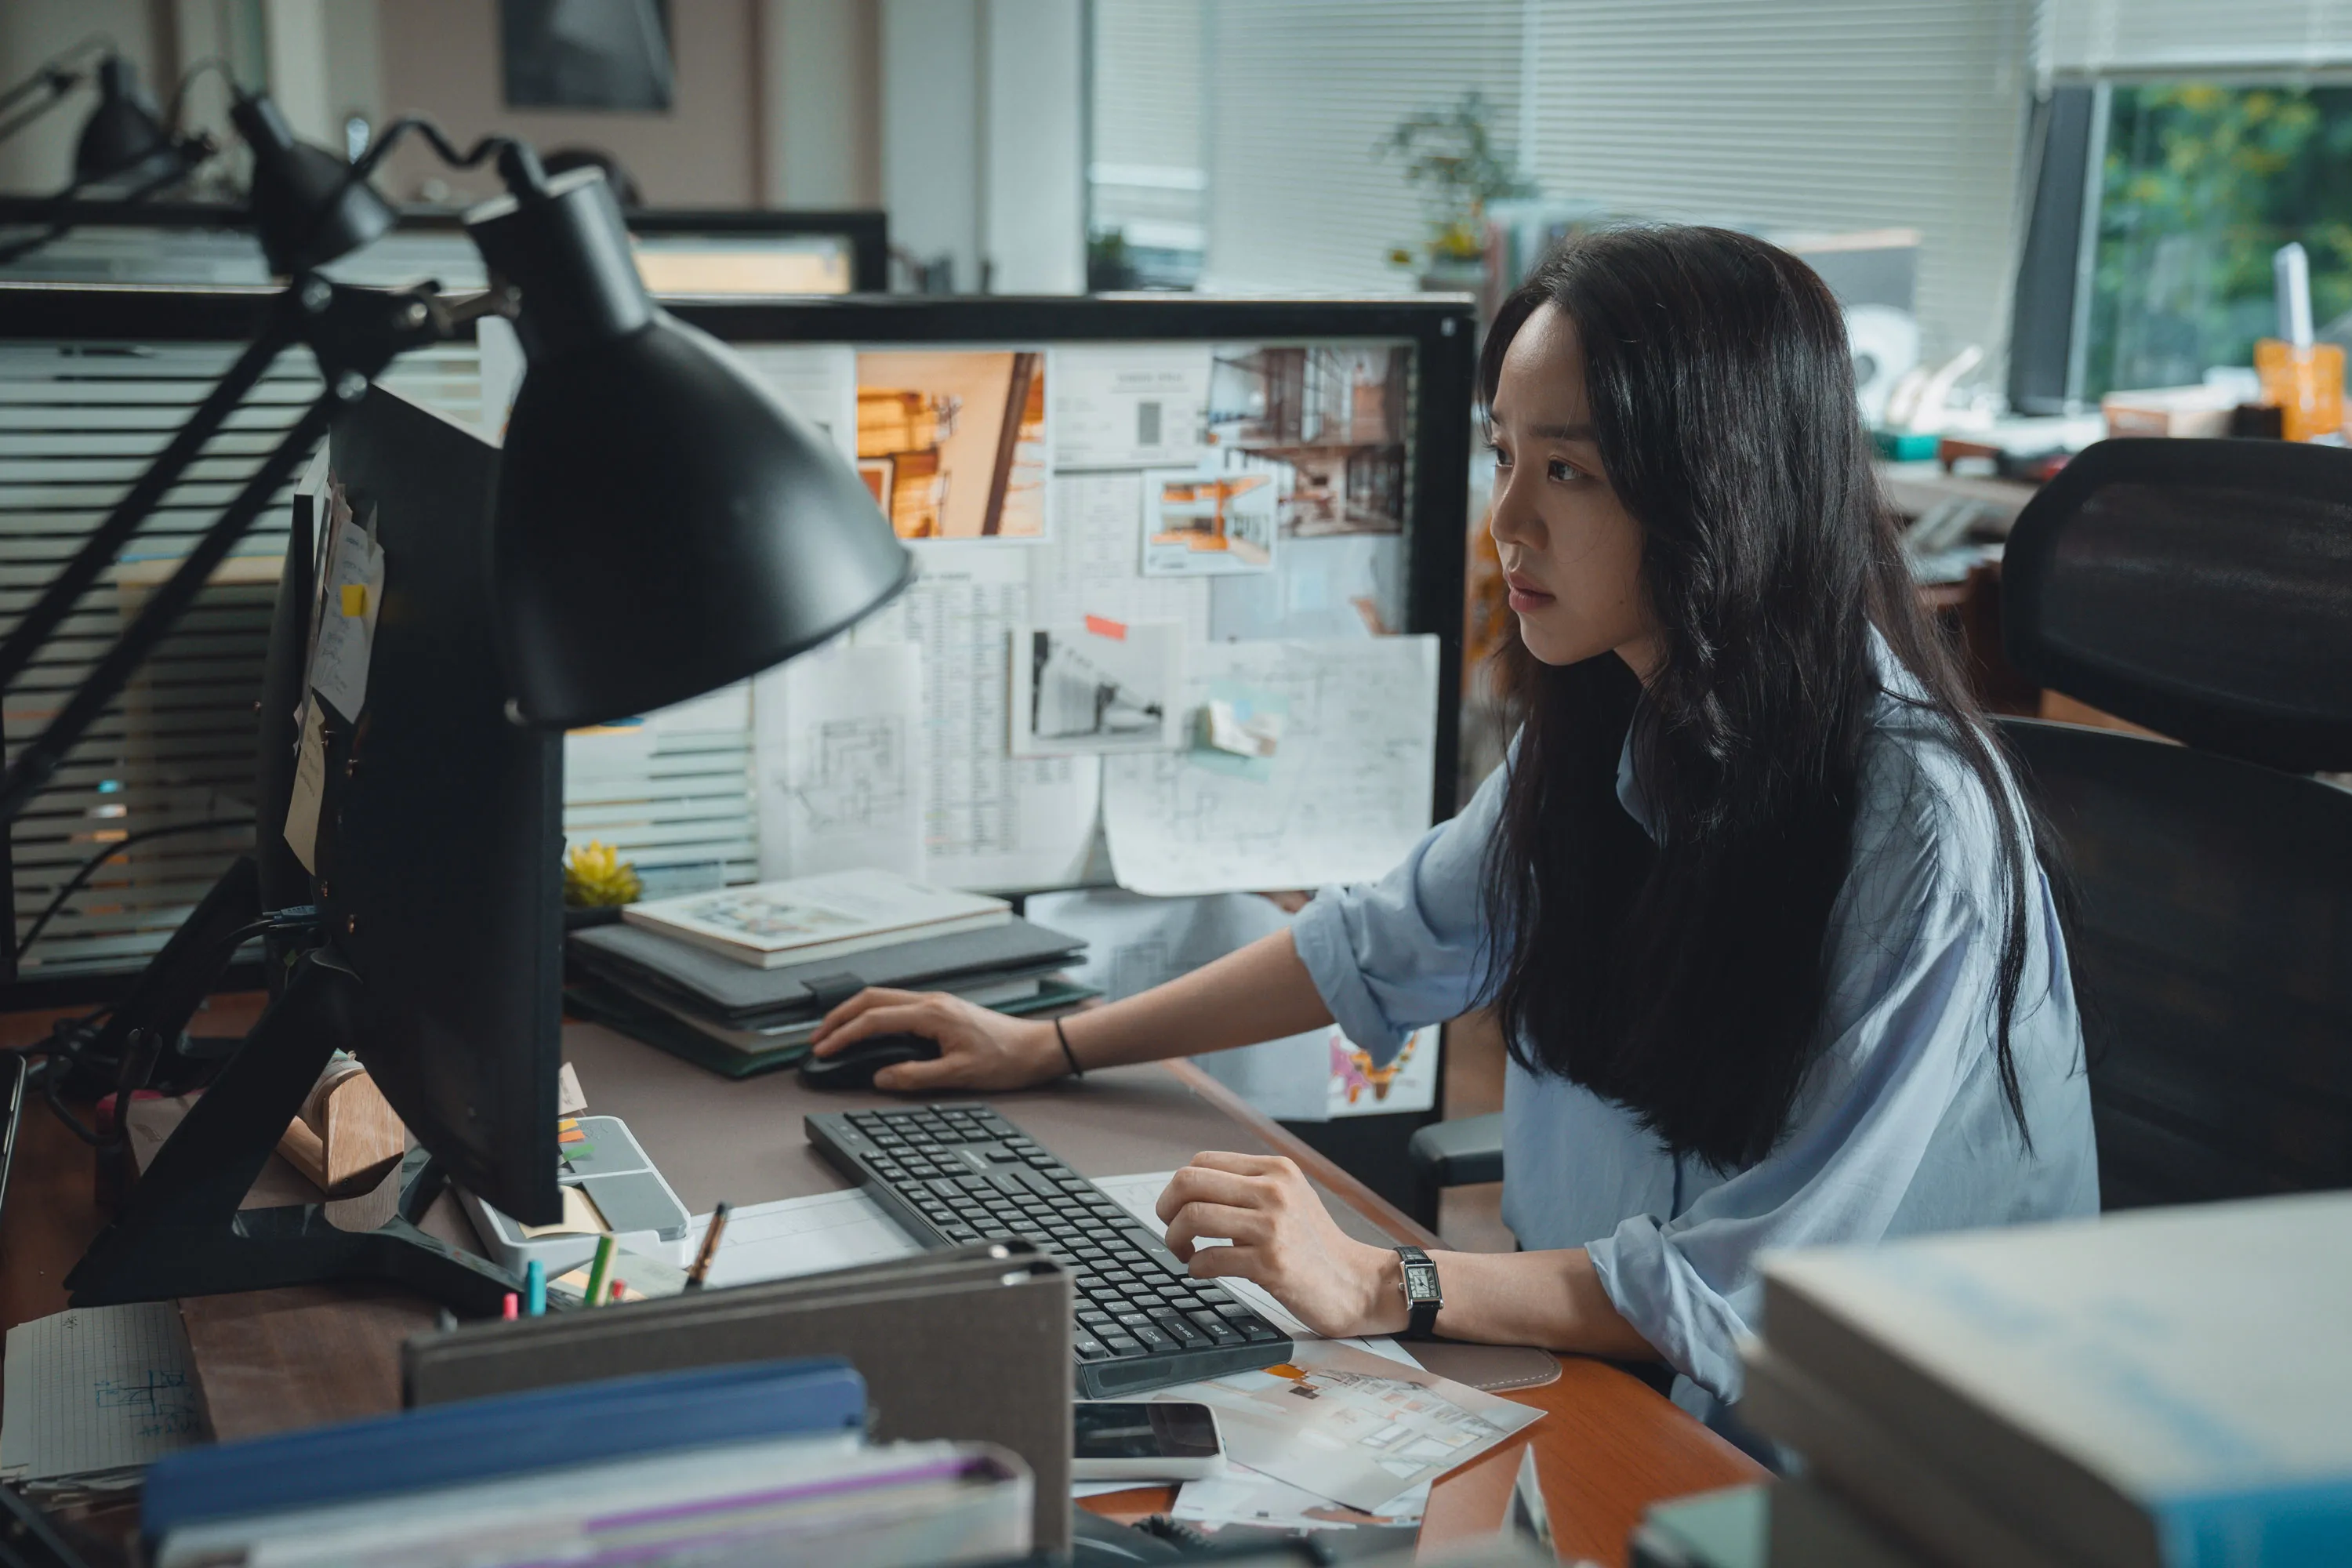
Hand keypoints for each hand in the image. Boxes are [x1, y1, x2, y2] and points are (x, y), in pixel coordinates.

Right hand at [807, 987, 1063, 1092]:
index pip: (874, 1020)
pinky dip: (874, 1014)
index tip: (823, 1051)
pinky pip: (897, 1004)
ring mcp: (936, 1002)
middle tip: (817, 1039)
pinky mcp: (942, 1009)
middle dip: (839, 1017)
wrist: (1038, 1047)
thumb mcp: (958, 1075)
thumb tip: (880, 1077)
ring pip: (883, 998)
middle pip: (871, 999)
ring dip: (854, 1013)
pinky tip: (867, 1029)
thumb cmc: (1006, 1059)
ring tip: (834, 1033)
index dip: (844, 1036)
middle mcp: (931, 1001)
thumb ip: (915, 1076)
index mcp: (931, 1013)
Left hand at [1155, 1152, 1406, 1338]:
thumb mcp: (1289, 1198)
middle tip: (1171, 1228)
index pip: (1202, 1161)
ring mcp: (1273, 1226)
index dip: (1178, 1187)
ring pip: (1194, 1217)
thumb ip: (1248, 1187)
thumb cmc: (1314, 1246)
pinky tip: (1203, 1271)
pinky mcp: (1271, 1263)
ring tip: (1185, 1252)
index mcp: (1276, 1169)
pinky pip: (1210, 1258)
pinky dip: (1196, 1267)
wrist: (1354, 1283)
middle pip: (1189, 1182)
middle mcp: (1274, 1190)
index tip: (1178, 1208)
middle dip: (1166, 1208)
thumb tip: (1188, 1189)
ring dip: (1175, 1238)